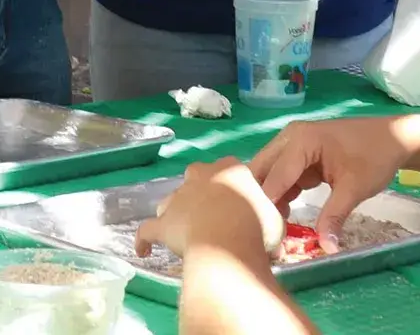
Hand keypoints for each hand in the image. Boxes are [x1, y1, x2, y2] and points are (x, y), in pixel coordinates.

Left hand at [135, 158, 284, 259]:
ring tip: (184, 231)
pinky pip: (147, 231)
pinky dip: (144, 240)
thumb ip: (268, 215)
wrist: (228, 243)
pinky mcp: (163, 222)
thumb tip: (268, 224)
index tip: (241, 203)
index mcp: (231, 170)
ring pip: (172, 201)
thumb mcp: (275, 218)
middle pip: (197, 176)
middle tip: (215, 215)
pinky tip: (143, 250)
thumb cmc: (258, 227)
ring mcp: (178, 198)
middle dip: (201, 191)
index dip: (234, 186)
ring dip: (176, 212)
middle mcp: (201, 177)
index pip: (232, 169)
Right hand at [249, 117, 406, 250]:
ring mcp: (293, 144)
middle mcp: (289, 138)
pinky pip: (281, 175)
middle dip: (261, 200)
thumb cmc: (375, 157)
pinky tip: (286, 215)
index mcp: (300, 141)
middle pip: (261, 171)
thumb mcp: (354, 189)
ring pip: (268, 173)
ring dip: (270, 198)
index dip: (267, 207)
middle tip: (266, 231)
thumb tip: (326, 248)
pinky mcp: (300, 154)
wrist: (395, 139)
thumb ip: (334, 216)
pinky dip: (282, 193)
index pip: (273, 178)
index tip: (267, 236)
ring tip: (275, 227)